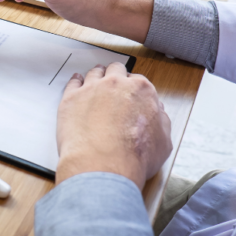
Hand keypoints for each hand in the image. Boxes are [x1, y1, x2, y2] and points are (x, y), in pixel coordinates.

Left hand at [55, 63, 171, 189]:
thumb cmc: (133, 156)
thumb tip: (158, 113)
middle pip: (115, 71)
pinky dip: (76, 82)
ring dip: (96, 76)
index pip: (138, 80)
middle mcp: (116, 84)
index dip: (133, 88)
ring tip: (95, 81)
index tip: (130, 94)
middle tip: (113, 85)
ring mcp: (91, 89)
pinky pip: (73, 82)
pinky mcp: (71, 98)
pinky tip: (77, 83)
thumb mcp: (163, 142)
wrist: (103, 164)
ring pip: (94, 73)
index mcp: (141, 90)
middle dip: (115, 76)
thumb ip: (161, 122)